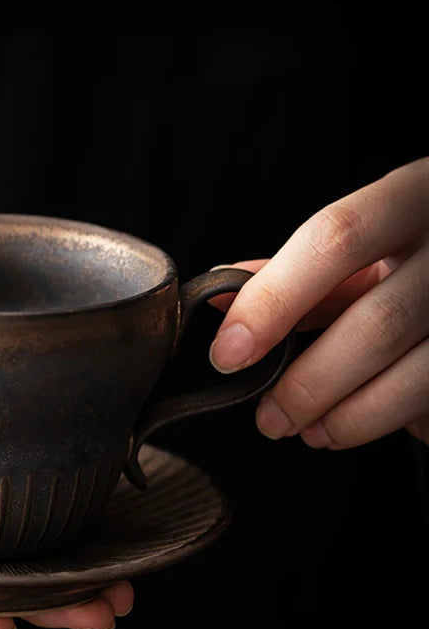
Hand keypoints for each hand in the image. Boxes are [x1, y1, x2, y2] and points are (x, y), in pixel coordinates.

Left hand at [209, 156, 428, 447]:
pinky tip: (347, 428)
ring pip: (418, 373)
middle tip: (270, 419)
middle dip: (310, 382)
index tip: (228, 353)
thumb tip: (219, 302)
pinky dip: (382, 422)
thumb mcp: (362, 247)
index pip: (335, 239)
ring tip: (307, 430)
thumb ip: (293, 271)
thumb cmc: (410, 255)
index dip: (273, 300)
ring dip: (349, 416)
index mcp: (411, 198)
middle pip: (379, 322)